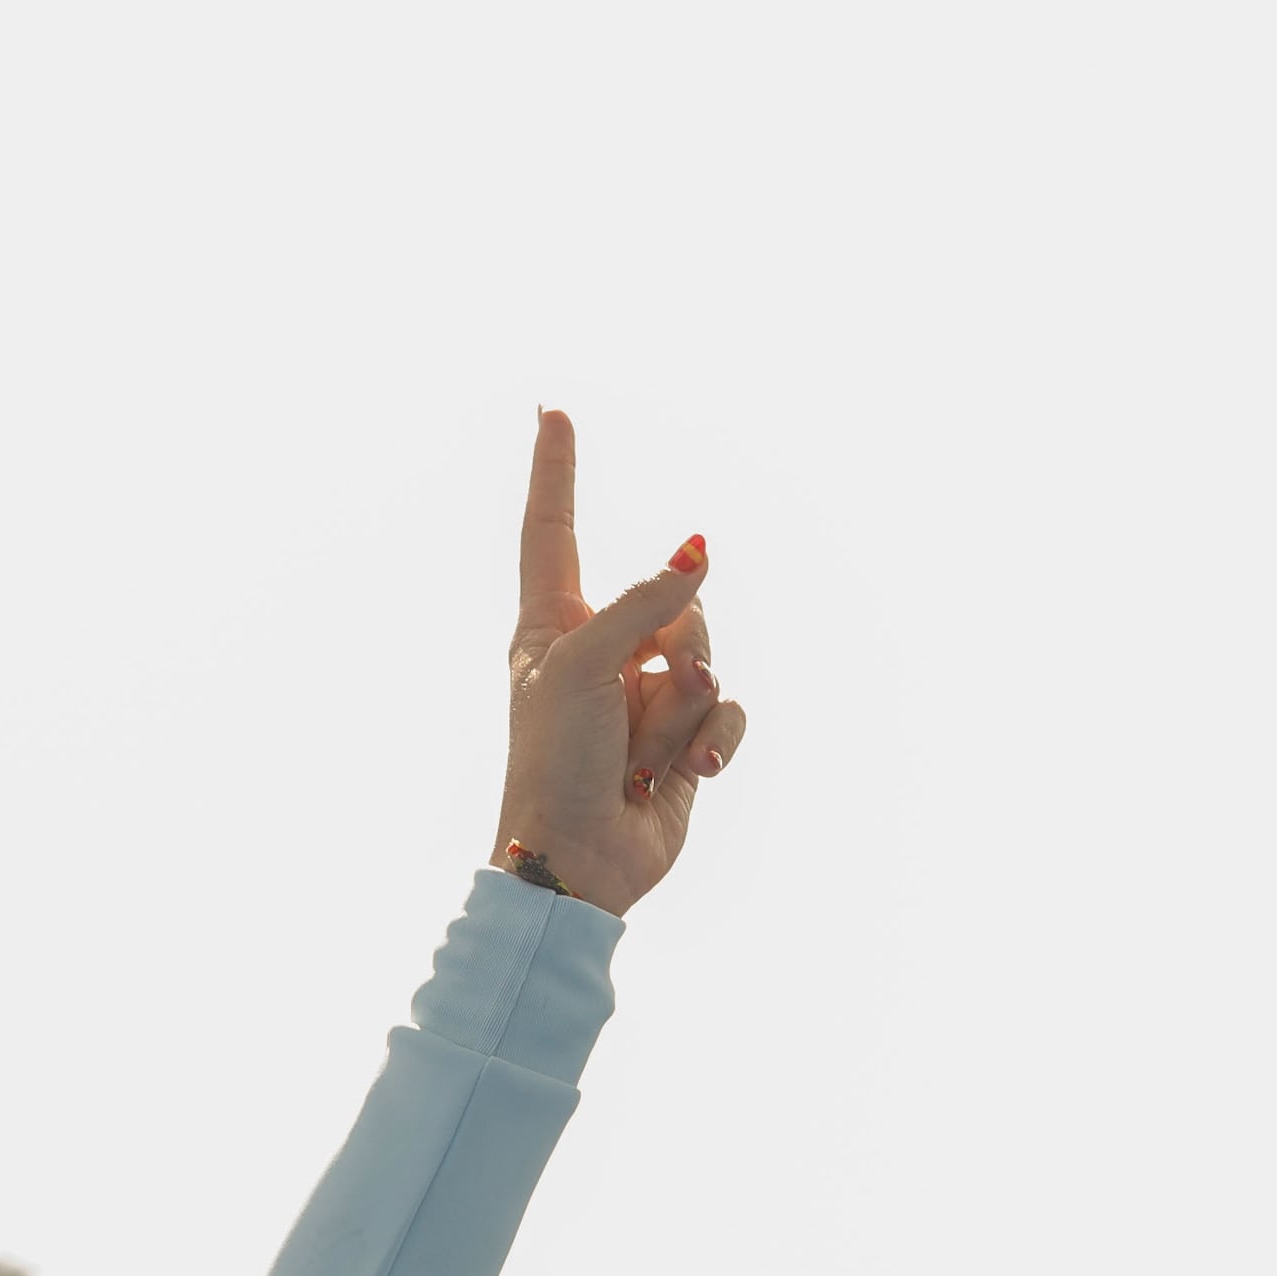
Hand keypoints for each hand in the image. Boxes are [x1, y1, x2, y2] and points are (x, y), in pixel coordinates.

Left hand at [492, 408, 747, 915]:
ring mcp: (642, 697)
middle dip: (673, 645)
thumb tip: (696, 554)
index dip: (554, 473)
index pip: (552, 533)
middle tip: (642, 694)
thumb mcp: (582, 666)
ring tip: (646, 751)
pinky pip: (724, 709)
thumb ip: (642, 602)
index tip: (552, 414)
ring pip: (705, 655)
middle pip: (671, 602)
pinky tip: (684, 771)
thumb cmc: (552, 762)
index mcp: (551, 628)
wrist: (576, 861)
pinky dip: (711, 736)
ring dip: (685, 702)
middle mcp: (599, 653)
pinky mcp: (681, 739)